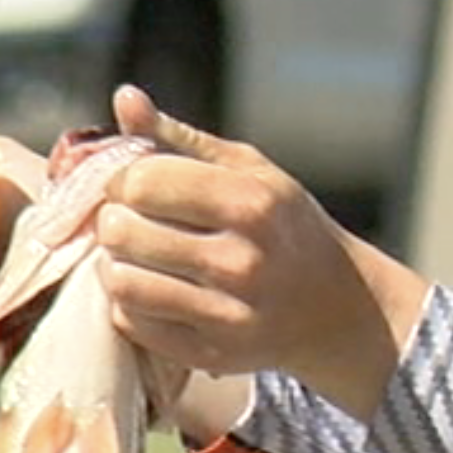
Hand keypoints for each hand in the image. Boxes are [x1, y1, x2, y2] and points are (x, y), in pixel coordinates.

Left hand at [93, 86, 431, 422]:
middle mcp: (240, 260)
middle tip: (130, 222)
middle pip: (124, 231)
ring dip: (116, 265)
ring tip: (135, 256)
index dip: (124, 180)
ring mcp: (227, 313)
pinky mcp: (212, 354)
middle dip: (115, 221)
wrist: (337, 309)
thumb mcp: (250, 171)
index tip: (137, 186)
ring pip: (122, 282)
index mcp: (251, 202)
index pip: (143, 182)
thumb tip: (125, 97)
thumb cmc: (285, 227)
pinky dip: (129, 305)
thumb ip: (181, 138)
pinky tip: (152, 290)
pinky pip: (134, 324)